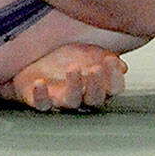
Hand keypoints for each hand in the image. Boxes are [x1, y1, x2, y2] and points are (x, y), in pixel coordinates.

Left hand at [0, 43, 127, 111]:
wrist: (32, 61)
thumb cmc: (62, 60)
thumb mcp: (85, 52)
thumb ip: (103, 57)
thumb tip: (122, 66)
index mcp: (96, 86)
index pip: (113, 89)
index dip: (115, 77)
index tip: (111, 60)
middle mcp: (81, 97)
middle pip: (94, 100)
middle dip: (96, 85)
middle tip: (94, 69)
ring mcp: (60, 100)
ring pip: (71, 102)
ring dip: (74, 87)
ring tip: (74, 70)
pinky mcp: (39, 101)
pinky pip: (41, 104)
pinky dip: (41, 95)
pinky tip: (41, 83)